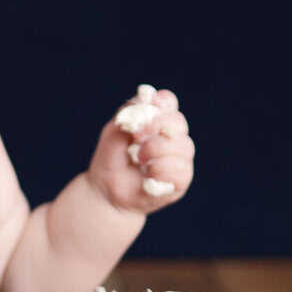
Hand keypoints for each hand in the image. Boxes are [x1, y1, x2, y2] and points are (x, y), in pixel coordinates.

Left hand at [87, 86, 194, 213]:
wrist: (107, 191)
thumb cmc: (112, 159)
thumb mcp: (113, 132)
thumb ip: (128, 114)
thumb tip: (147, 100)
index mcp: (156, 121)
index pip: (169, 102)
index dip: (163, 101)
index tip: (152, 105)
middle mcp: (172, 137)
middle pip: (179, 121)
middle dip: (158, 125)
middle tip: (136, 137)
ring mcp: (179, 158)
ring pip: (183, 146)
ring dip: (157, 150)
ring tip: (139, 159)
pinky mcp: (181, 180)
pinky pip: (182, 170)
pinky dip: (162, 170)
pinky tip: (149, 176)